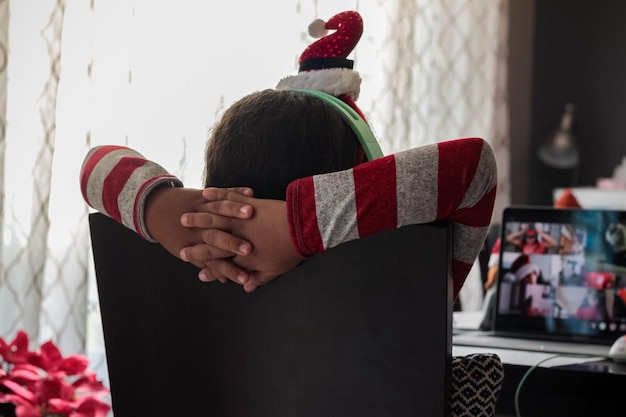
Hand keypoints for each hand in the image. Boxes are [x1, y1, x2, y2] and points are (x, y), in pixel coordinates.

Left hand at [145, 186, 251, 274]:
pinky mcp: (203, 197)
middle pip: (220, 238)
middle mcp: (200, 230)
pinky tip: (249, 192)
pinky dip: (235, 192)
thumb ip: (209, 266)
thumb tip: (225, 281)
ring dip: (236, 211)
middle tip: (249, 249)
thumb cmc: (174, 235)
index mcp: (196, 247)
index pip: (217, 263)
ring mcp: (202, 211)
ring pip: (221, 211)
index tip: (244, 278)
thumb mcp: (188, 252)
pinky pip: (223, 194)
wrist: (154, 210)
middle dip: (235, 243)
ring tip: (250, 212)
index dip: (231, 270)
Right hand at [180, 188, 303, 291]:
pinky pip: (230, 198)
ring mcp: (242, 219)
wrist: (304, 228)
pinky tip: (207, 194)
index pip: (215, 258)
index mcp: (242, 255)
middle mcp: (237, 236)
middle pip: (209, 235)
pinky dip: (218, 195)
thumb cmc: (292, 251)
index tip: (185, 256)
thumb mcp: (276, 269)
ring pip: (215, 216)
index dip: (199, 257)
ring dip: (198, 215)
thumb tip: (247, 287)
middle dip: (192, 232)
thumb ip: (259, 278)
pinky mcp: (249, 203)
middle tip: (179, 230)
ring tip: (186, 214)